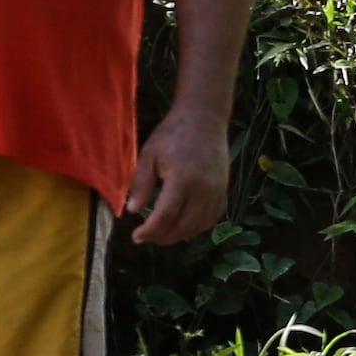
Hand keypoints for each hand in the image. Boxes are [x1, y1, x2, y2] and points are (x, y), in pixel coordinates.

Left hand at [125, 104, 232, 245]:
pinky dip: (196, 227)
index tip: (135, 236)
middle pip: (183, 226)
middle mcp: (203, 189)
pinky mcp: (224, 191)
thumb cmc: (172, 134)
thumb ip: (141, 184)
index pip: (166, 216)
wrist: (204, 118)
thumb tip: (131, 211)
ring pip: (198, 226)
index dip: (150, 231)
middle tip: (145, 237)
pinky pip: (211, 219)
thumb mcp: (149, 154)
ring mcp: (217, 191)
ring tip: (161, 233)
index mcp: (182, 178)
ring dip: (179, 235)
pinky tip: (182, 225)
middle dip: (162, 237)